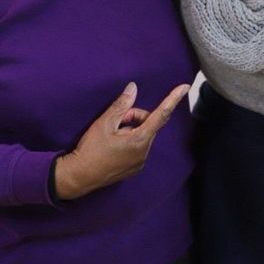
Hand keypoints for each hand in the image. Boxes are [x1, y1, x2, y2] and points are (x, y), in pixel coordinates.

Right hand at [54, 82, 190, 199]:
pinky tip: (113, 147)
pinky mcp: (134, 168)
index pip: (161, 114)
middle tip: (115, 121)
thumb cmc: (90, 149)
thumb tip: (133, 88)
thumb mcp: (104, 123)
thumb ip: (121, 105)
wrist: (79, 177)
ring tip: (111, 136)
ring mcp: (140, 162)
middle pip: (148, 124)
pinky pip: (138, 147)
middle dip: (134, 117)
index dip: (173, 99)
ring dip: (131, 130)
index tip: (185, 87)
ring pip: (143, 135)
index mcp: (140, 140)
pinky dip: (129, 141)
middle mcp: (144, 152)